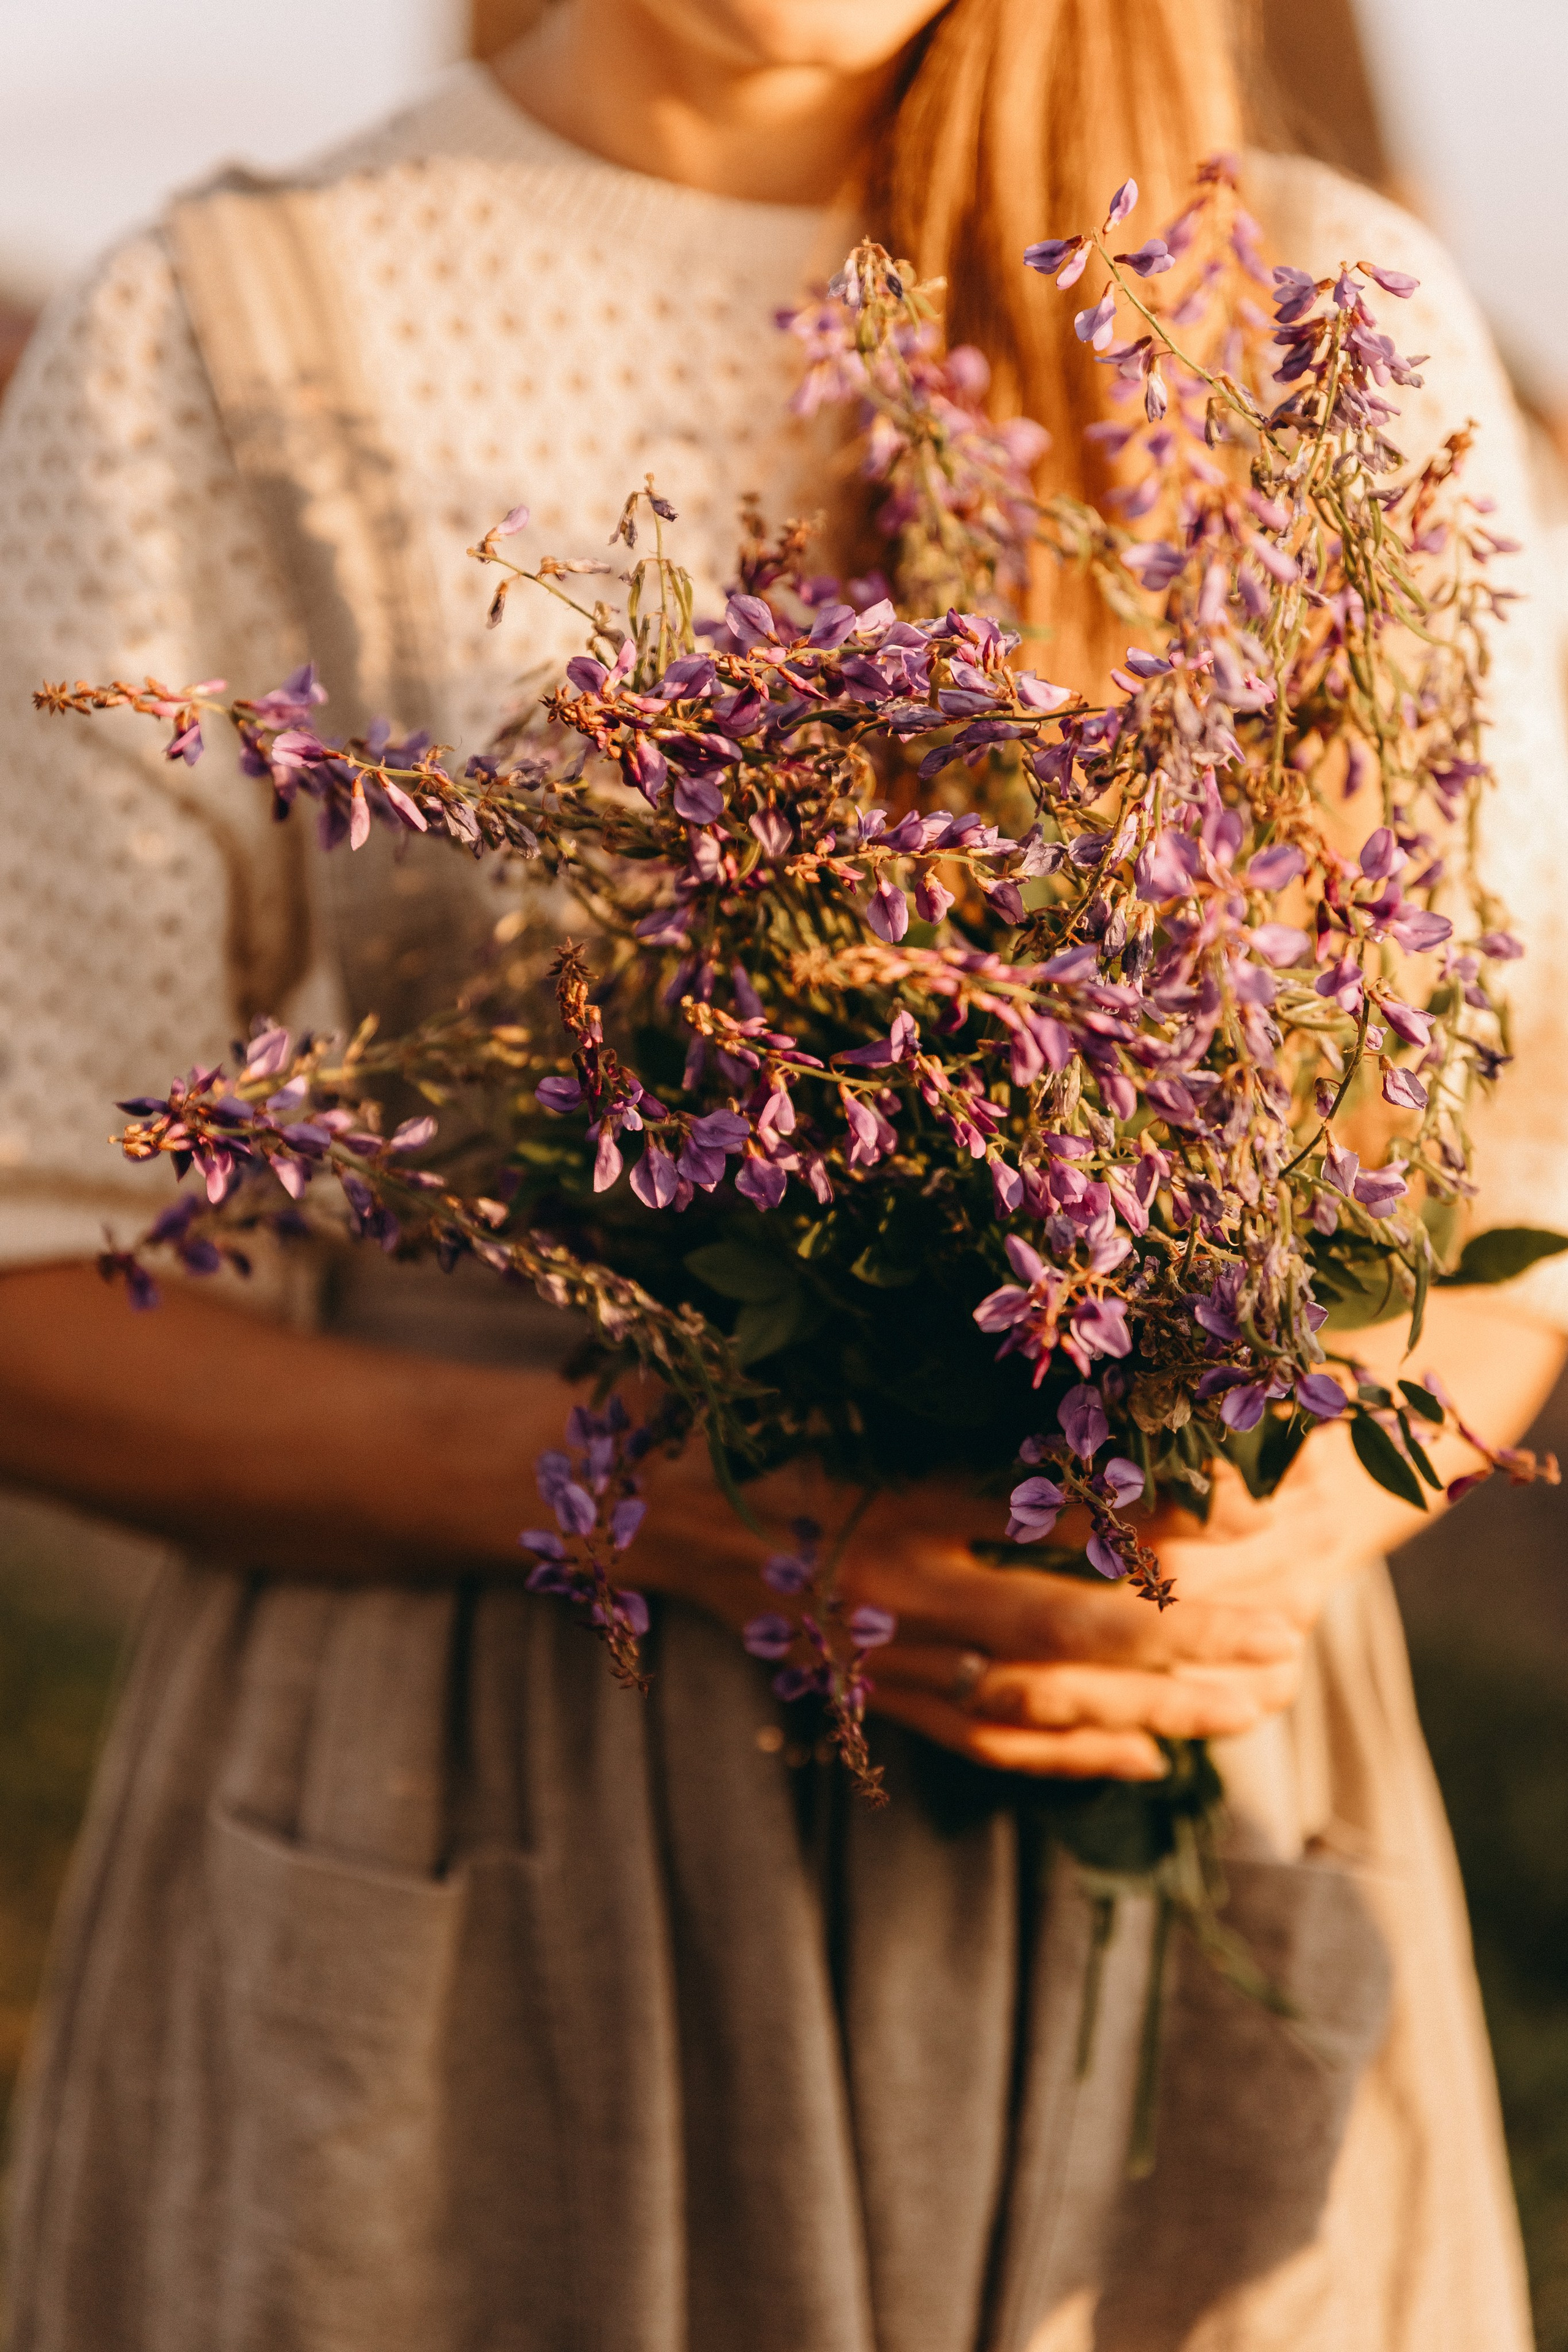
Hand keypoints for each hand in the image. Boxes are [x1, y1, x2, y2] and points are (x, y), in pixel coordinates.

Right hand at [633, 1449, 1305, 1782]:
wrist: (641, 1502)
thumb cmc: (752, 1410)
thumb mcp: (850, 1375)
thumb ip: (965, 1397)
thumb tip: (1108, 1399)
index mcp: (893, 1485)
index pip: (1060, 1510)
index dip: (1169, 1514)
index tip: (1266, 1504)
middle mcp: (891, 1581)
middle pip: (1069, 1622)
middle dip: (1190, 1633)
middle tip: (1295, 1623)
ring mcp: (878, 1653)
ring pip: (1040, 1699)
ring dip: (1156, 1706)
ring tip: (1260, 1698)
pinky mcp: (868, 1696)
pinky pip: (983, 1742)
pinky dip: (1073, 1757)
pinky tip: (1153, 1759)